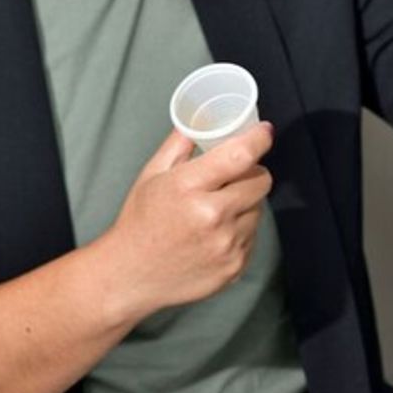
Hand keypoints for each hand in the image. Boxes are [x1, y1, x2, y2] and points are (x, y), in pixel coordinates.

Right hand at [97, 122, 273, 319]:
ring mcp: (226, 244)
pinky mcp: (235, 266)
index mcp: (188, 187)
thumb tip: (200, 116)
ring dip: (246, 203)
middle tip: (235, 175)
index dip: (259, 139)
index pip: (241, 155)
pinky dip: (241, 230)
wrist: (129, 276)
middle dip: (252, 173)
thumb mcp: (152, 175)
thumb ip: (180, 143)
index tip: (264, 132)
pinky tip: (216, 234)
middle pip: (260, 181)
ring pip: (259, 209)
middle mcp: (211, 216)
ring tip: (217, 209)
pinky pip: (254, 236)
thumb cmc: (140, 222)